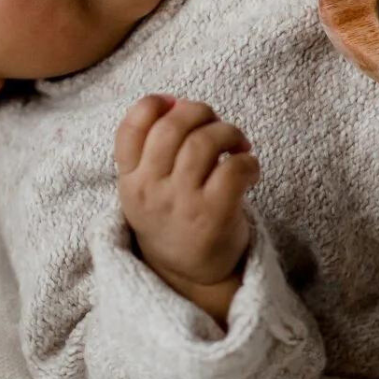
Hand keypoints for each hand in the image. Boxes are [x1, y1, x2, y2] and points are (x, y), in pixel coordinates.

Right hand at [115, 95, 258, 285]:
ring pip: (204, 143)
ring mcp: (181, 204)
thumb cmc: (174, 219)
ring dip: (229, 133)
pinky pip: (234, 169)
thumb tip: (177, 101)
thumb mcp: (147, 189)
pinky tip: (249, 170)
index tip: (176, 104)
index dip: (154, 104)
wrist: (190, 277)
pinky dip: (248, 161)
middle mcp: (150, 191)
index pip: (130, 128)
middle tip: (215, 123)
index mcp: (129, 181)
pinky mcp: (214, 216)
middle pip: (171, 127)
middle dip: (200, 112)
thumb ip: (154, 150)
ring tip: (237, 145)